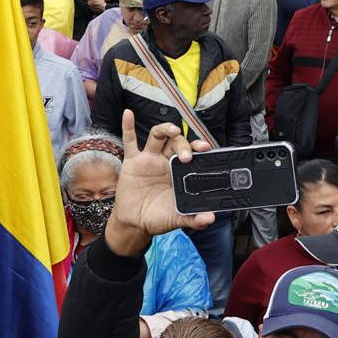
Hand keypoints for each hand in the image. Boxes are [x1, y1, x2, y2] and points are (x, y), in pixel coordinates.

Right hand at [103, 110, 212, 256]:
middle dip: (183, 145)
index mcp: (178, 172)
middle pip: (176, 142)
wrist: (134, 224)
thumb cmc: (157, 218)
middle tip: (186, 157)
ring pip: (158, 136)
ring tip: (173, 130)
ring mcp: (148, 159)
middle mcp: (165, 161)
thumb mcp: (177, 218)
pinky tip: (128, 114)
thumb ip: (193, 218)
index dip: (197, 148)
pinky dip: (128, 126)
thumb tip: (210, 219)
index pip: (191, 154)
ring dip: (165, 129)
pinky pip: (130, 141)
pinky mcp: (132, 162)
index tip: (205, 147)